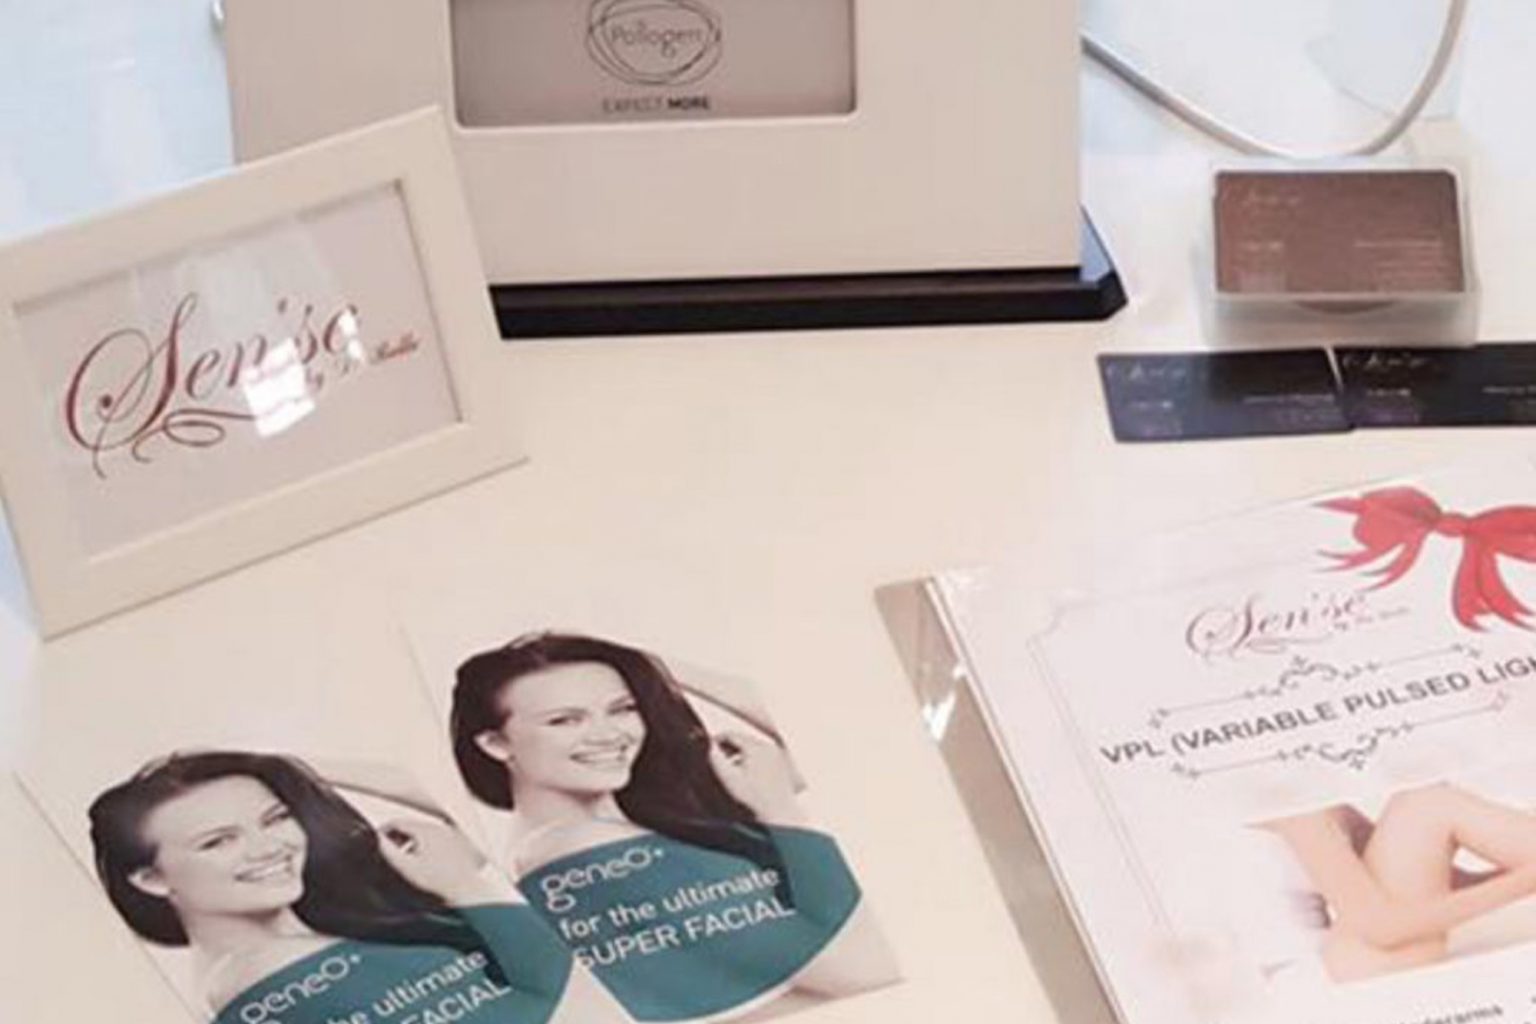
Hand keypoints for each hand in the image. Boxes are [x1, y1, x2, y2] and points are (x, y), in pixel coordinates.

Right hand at [377, 818, 501, 905]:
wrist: (464, 889)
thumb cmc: (438, 880)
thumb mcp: (406, 866)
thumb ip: (388, 851)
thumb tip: (377, 839)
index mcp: (425, 829)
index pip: (397, 822)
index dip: (383, 831)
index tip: (375, 840)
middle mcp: (439, 827)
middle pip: (410, 826)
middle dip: (396, 837)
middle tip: (387, 849)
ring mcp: (449, 834)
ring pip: (422, 832)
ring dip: (409, 841)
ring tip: (403, 857)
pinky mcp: (455, 842)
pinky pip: (434, 838)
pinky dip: (423, 845)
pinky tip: (421, 860)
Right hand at [708, 732, 806, 826]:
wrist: (777, 812)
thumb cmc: (757, 799)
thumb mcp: (729, 778)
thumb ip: (716, 759)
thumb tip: (709, 746)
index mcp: (755, 746)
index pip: (731, 734)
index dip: (717, 740)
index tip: (710, 747)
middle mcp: (767, 747)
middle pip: (742, 740)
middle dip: (728, 748)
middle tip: (719, 759)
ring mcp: (776, 755)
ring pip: (752, 748)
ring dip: (739, 755)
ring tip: (731, 769)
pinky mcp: (780, 763)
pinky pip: (762, 755)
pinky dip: (752, 760)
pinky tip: (747, 775)